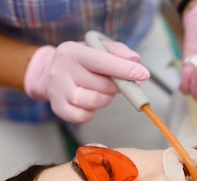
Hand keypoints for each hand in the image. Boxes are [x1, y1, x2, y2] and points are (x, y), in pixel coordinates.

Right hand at [24, 41, 148, 122]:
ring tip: (103, 91)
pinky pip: (83, 117)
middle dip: (118, 86)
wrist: (54, 72)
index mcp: (71, 51)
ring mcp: (57, 91)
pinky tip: (91, 102)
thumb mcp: (98, 48)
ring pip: (93, 102)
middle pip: (100, 85)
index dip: (124, 69)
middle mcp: (60, 70)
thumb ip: (118, 51)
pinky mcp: (58, 108)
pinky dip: (92, 112)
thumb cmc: (82, 61)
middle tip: (121, 83)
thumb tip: (135, 59)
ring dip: (106, 99)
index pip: (101, 62)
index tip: (143, 74)